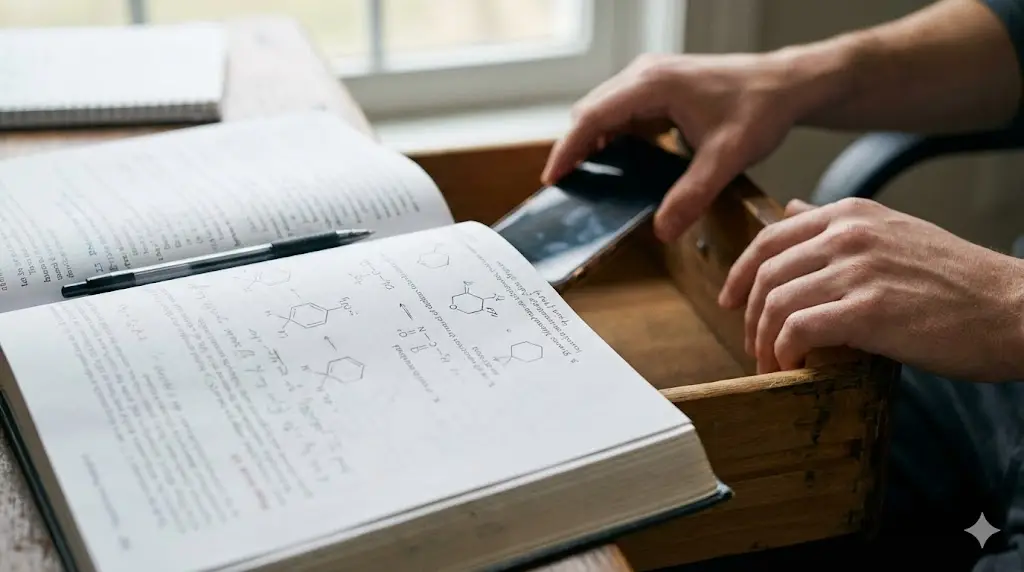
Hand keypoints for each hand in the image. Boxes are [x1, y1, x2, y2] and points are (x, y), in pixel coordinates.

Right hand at [542, 52, 806, 242]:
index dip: (568, 148)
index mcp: (653, 84)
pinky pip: (620, 111)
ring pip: (602, 110)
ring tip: (585, 179)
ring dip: (591, 142)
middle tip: (566, 187)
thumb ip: (692, 195)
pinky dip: (610, 136)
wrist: (784, 85)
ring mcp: (649, 78)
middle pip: (590, 111)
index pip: (592, 116)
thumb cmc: (759, 108)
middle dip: (574, 148)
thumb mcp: (726, 157)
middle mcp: (645, 74)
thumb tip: (662, 230)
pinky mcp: (657, 87)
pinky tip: (615, 163)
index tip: (553, 179)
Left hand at [719, 197, 1023, 381]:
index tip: (730, 301)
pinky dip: (785, 352)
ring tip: (771, 364)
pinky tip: (792, 367)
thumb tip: (792, 210)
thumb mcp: (893, 232)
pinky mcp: (869, 310)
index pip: (770, 237)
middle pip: (766, 273)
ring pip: (776, 303)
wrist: (1015, 308)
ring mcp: (858, 270)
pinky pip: (799, 330)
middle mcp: (849, 234)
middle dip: (748, 315)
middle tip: (752, 345)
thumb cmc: (957, 281)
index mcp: (852, 213)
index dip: (740, 273)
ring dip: (764, 341)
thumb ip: (838, 224)